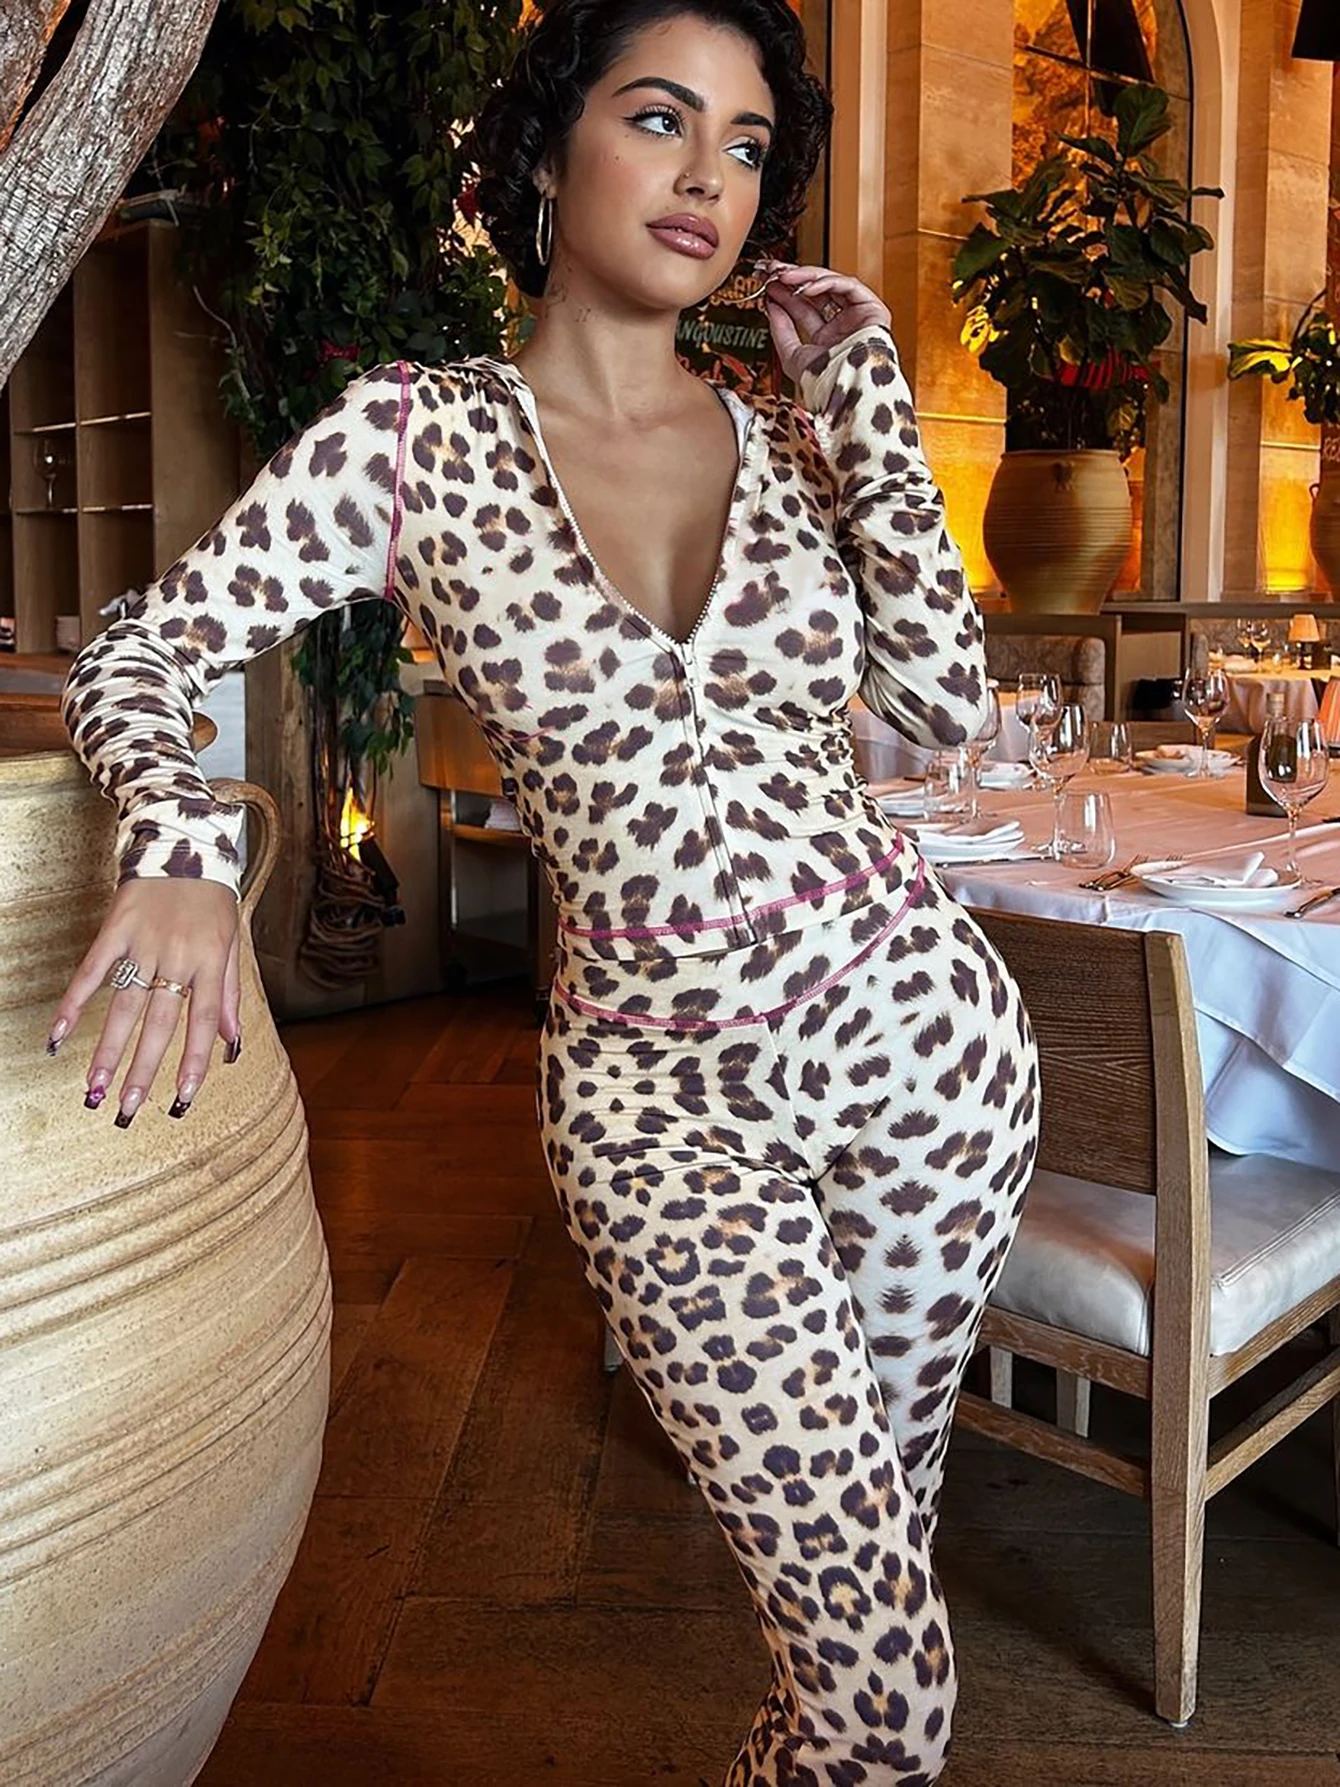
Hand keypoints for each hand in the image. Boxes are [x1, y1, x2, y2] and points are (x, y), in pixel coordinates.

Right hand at [47, 877, 242, 1126]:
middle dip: (143, 1069)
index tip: (183, 1099)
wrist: (185, 844)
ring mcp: (145, 941)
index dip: (193, 1061)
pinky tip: (57, 1034)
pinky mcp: (116, 928)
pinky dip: (73, 1002)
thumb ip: (229, 995)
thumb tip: (231, 1046)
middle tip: (128, 1108)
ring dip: (107, 1049)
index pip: (204, 1020)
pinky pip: (92, 971)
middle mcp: (179, 955)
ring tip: (94, 1088)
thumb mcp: (232, 943)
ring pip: (123, 1004)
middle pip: (160, 1021)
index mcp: (213, 960)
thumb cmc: (213, 901)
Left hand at [755, 260, 891, 381]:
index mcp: (827, 339)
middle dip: (795, 279)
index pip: (805, 308)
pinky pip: (849, 286)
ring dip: (806, 277)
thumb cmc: (823, 381)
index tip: (768, 285)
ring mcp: (858, 316)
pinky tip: (806, 288)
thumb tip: (771, 305)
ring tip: (784, 276)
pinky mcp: (873, 308)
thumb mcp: (791, 354)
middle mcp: (843, 326)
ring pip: (832, 284)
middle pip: (818, 292)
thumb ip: (780, 329)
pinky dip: (826, 283)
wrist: (844, 388)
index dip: (786, 294)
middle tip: (773, 272)